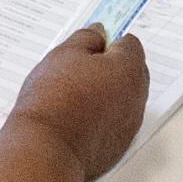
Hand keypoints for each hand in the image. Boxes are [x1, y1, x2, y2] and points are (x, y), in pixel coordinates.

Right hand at [6, 20, 151, 180]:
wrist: (46, 149)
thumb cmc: (54, 99)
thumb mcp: (64, 54)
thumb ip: (86, 38)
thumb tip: (98, 33)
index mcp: (129, 70)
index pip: (130, 44)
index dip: (109, 41)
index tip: (90, 46)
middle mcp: (136, 98)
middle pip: (132, 72)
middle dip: (112, 68)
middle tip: (79, 70)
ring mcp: (129, 126)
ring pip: (124, 100)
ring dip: (107, 94)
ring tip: (74, 97)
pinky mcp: (118, 147)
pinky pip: (116, 124)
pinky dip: (103, 118)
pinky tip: (77, 120)